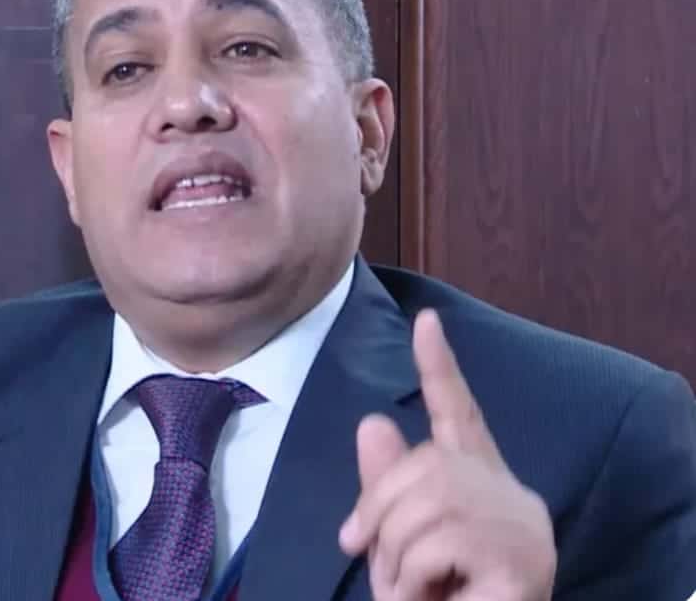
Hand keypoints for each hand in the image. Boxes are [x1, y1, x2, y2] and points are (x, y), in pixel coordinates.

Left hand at [338, 310, 555, 600]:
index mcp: (476, 483)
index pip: (459, 412)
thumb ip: (387, 489)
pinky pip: (439, 541)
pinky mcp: (523, 559)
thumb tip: (371, 421)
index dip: (439, 367)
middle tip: (373, 557)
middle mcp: (508, 493)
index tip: (426, 321)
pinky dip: (414, 574)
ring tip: (408, 590)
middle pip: (424, 462)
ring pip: (427, 501)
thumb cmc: (435, 597)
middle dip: (380, 510)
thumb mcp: (398, 542)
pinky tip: (433, 596)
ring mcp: (521, 525)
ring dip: (395, 553)